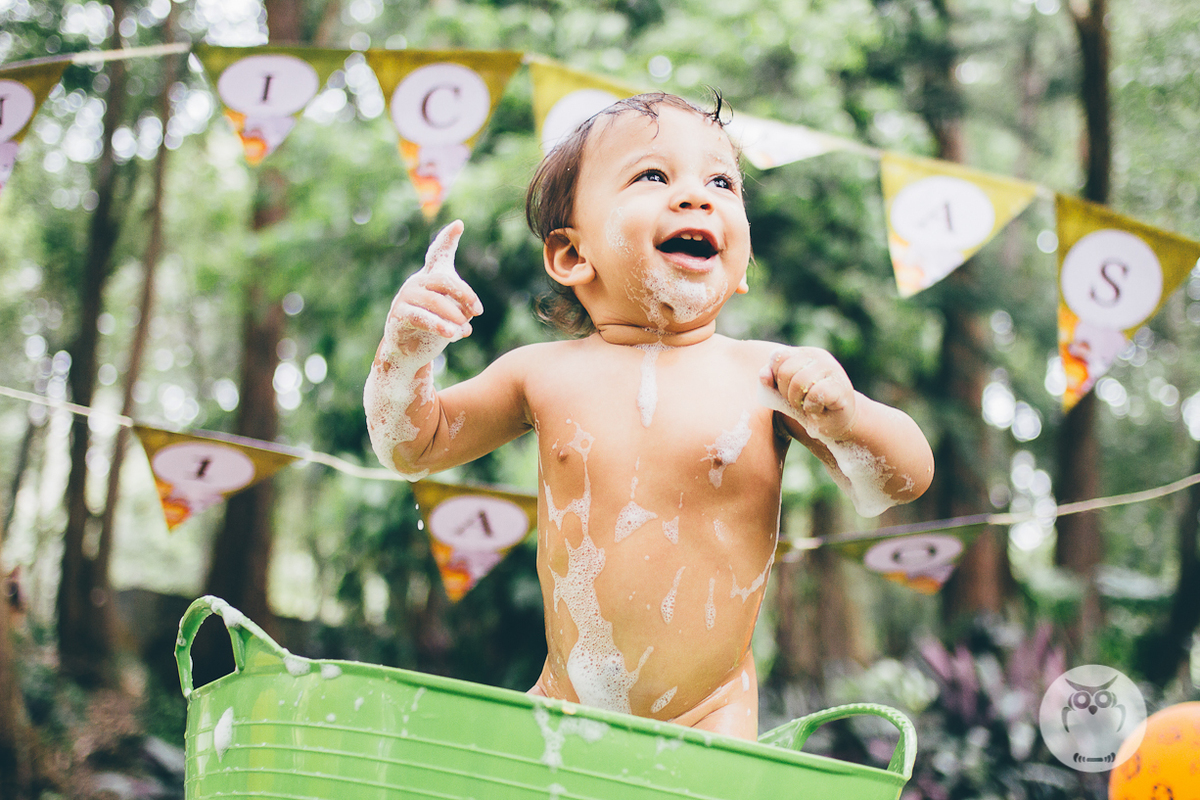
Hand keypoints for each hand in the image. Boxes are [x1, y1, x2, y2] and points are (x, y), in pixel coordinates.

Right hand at [387, 220, 482, 344]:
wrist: (407, 351)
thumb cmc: (434, 327)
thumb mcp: (454, 316)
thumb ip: (463, 309)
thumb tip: (467, 314)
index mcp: (431, 278)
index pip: (438, 254)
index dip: (448, 238)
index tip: (459, 225)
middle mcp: (417, 282)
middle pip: (443, 280)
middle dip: (464, 294)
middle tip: (478, 311)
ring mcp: (406, 297)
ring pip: (435, 301)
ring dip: (453, 316)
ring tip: (465, 329)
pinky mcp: (399, 315)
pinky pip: (422, 318)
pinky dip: (439, 326)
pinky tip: (451, 333)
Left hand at [760, 347, 857, 440]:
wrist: (835, 424)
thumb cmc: (808, 406)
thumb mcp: (784, 393)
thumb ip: (771, 381)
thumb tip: (763, 375)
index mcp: (804, 354)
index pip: (777, 356)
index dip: (776, 378)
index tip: (786, 390)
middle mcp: (819, 357)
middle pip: (785, 370)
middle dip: (786, 392)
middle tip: (798, 401)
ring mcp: (832, 369)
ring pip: (799, 382)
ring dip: (798, 401)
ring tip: (808, 405)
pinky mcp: (841, 387)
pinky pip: (815, 394)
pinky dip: (811, 407)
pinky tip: (819, 409)